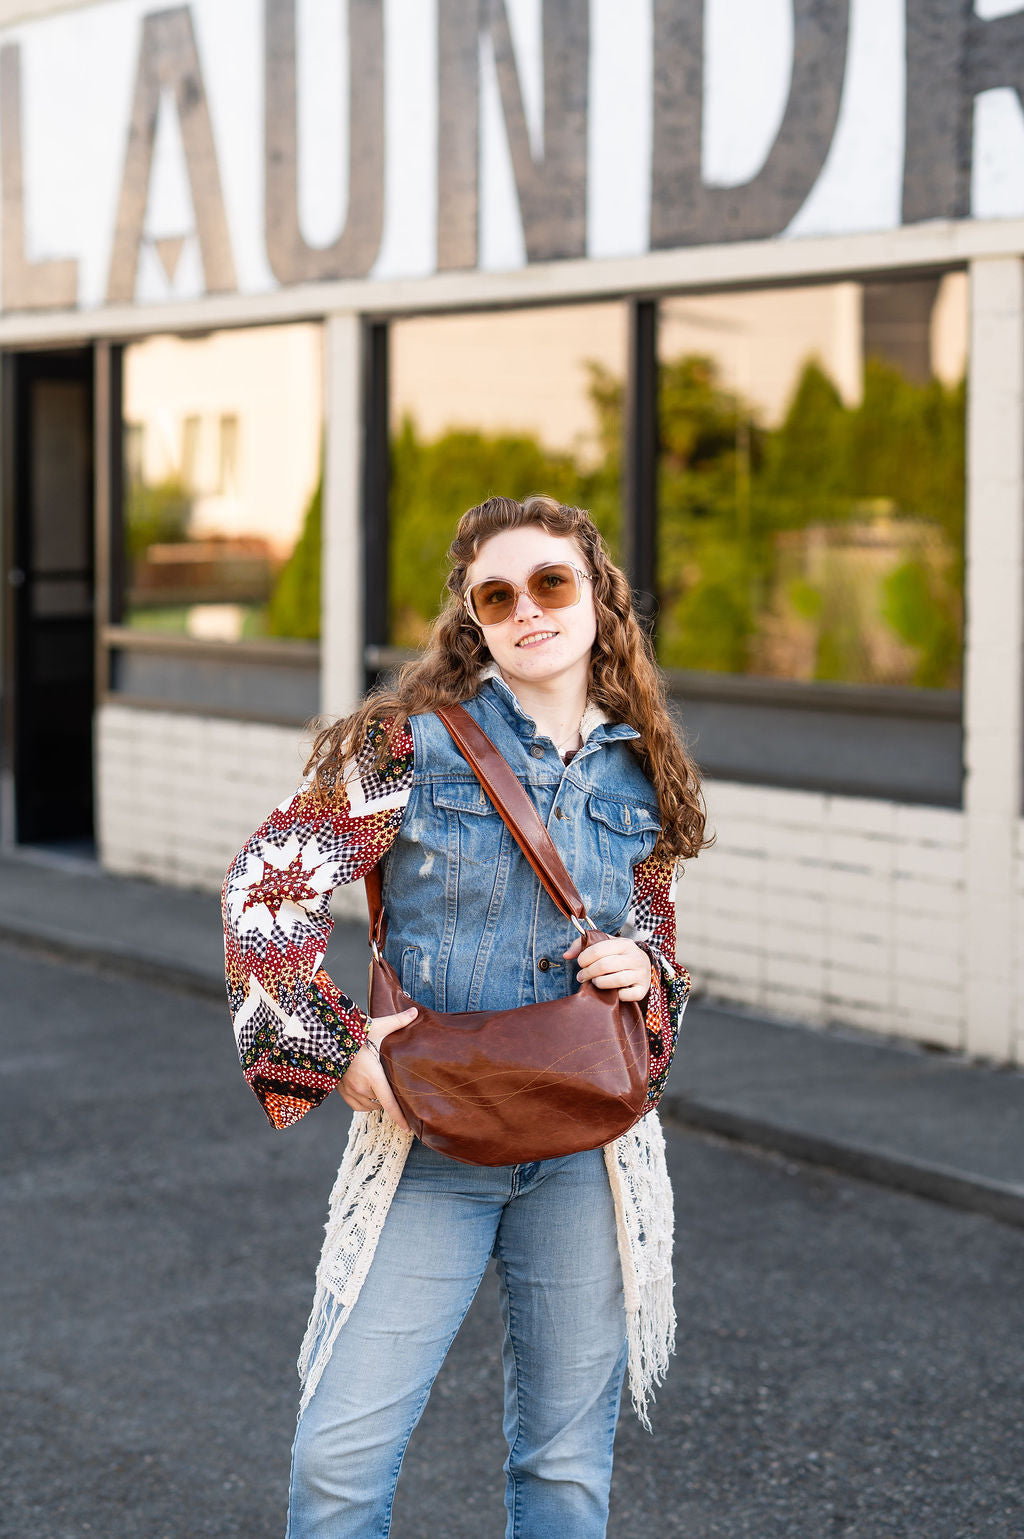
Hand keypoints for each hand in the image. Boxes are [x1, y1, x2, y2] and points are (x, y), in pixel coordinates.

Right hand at [337, 1006, 418, 1129]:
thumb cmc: (354, 1032)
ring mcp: (349, 1090)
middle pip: (381, 1103)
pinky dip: (365, 1103)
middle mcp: (360, 1086)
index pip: (389, 1103)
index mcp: (372, 1075)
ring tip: (382, 1091)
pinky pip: (356, 1106)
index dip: (399, 1117)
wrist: (325, 1037)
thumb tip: (415, 1012)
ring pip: (369, 1106)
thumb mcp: (377, 1026)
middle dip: (389, 1100)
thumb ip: (398, 1021)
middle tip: (396, 1091)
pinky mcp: (340, 1091)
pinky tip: (369, 1093)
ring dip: (377, 1102)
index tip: (408, 1129)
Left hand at [563, 935, 651, 1001]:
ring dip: (599, 983)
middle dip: (588, 972)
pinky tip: (610, 991)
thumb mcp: (605, 944)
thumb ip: (583, 945)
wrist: (644, 965)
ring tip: (594, 982)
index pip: (598, 949)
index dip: (584, 958)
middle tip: (581, 976)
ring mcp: (641, 974)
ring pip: (616, 980)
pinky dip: (615, 995)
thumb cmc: (618, 955)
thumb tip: (566, 955)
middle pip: (605, 965)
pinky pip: (626, 995)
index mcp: (625, 944)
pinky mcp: (642, 990)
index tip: (580, 963)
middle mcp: (635, 958)